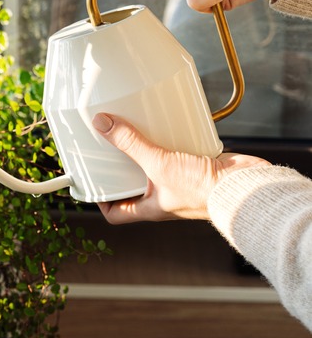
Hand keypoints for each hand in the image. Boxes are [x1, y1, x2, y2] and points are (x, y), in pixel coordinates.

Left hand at [92, 113, 269, 222]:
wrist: (246, 187)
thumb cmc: (204, 191)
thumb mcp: (159, 165)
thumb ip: (131, 144)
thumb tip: (102, 125)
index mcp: (150, 208)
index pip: (116, 213)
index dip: (101, 201)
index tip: (91, 183)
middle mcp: (163, 198)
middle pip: (133, 187)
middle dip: (121, 169)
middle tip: (107, 149)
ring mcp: (180, 183)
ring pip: (155, 168)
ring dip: (145, 151)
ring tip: (131, 131)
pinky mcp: (196, 167)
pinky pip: (177, 154)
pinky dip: (170, 140)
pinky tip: (164, 124)